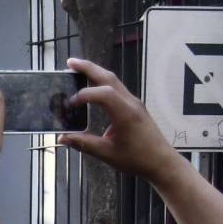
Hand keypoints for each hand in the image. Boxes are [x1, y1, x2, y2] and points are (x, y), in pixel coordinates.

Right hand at [61, 56, 178, 180]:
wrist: (161, 161)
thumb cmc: (136, 158)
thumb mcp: (106, 153)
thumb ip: (83, 143)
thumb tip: (62, 138)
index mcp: (125, 113)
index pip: (102, 93)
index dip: (83, 95)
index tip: (69, 105)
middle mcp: (130, 102)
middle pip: (108, 78)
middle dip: (88, 68)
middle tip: (69, 62)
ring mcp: (133, 102)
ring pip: (113, 80)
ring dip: (95, 73)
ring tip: (77, 69)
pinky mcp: (133, 106)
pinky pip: (116, 88)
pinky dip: (101, 83)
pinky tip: (91, 86)